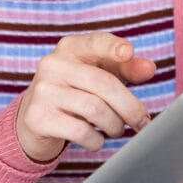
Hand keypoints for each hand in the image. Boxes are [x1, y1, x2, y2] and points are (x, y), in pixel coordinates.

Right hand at [17, 31, 155, 162]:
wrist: (34, 119)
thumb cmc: (75, 93)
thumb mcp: (99, 76)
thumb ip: (125, 69)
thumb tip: (149, 68)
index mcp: (70, 48)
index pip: (95, 42)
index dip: (112, 46)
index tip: (128, 52)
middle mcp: (53, 64)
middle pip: (103, 83)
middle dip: (130, 107)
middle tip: (143, 122)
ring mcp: (43, 90)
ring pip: (95, 109)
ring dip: (115, 125)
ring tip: (116, 129)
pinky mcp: (38, 117)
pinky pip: (80, 131)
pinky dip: (96, 140)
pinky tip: (96, 139)